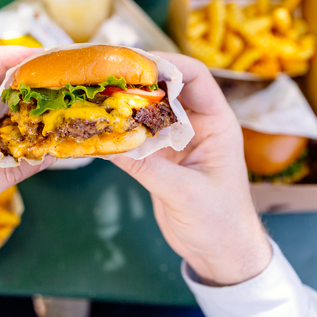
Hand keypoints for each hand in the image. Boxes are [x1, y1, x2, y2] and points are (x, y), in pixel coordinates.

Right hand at [112, 52, 270, 285]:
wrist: (222, 255)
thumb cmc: (221, 223)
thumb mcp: (186, 194)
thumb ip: (148, 168)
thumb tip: (107, 145)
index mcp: (218, 124)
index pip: (196, 77)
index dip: (167, 64)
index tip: (135, 62)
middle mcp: (198, 126)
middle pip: (167, 88)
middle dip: (138, 79)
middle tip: (104, 74)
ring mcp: (178, 142)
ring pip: (149, 110)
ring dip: (125, 103)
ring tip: (94, 94)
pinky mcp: (161, 159)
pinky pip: (138, 136)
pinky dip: (119, 130)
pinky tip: (97, 127)